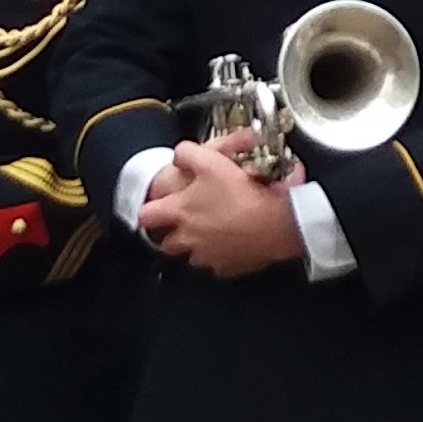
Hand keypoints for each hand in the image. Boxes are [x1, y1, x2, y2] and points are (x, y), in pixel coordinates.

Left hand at [138, 139, 312, 277]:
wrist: (275, 222)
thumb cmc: (243, 193)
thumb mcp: (211, 159)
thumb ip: (187, 154)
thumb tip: (179, 155)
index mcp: (180, 212)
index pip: (147, 216)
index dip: (150, 210)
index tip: (156, 208)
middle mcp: (189, 238)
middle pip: (167, 244)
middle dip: (172, 234)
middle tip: (184, 223)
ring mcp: (208, 257)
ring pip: (192, 257)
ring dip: (198, 246)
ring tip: (213, 232)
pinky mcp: (229, 267)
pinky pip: (219, 264)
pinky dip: (223, 255)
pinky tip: (234, 242)